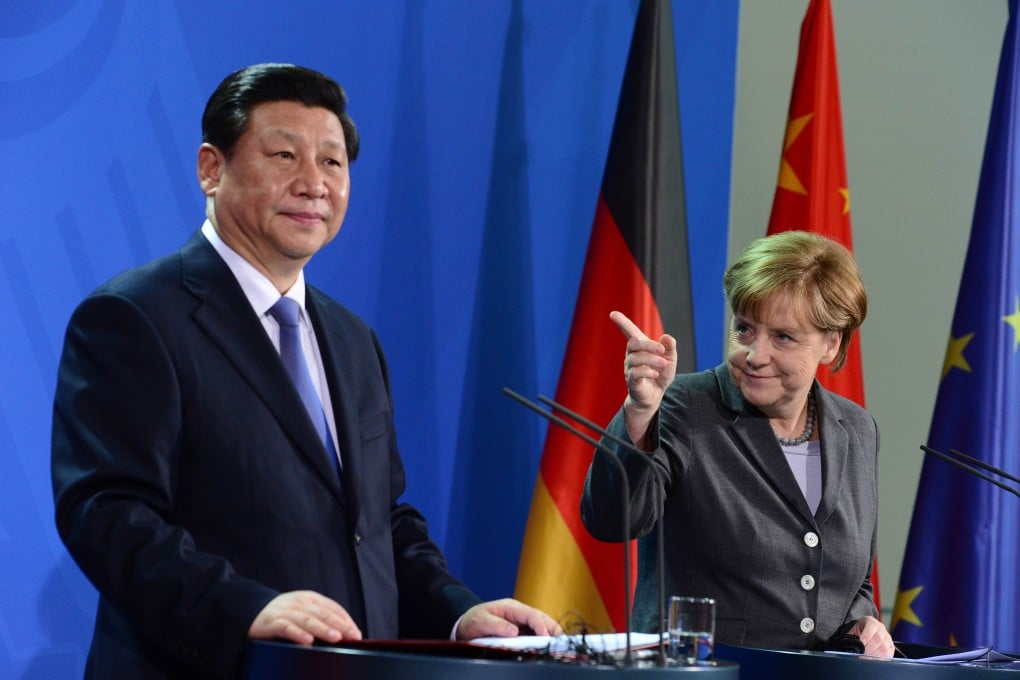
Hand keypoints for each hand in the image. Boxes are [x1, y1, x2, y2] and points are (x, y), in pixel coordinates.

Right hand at [248, 590, 361, 644]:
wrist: (252, 612)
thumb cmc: (284, 615)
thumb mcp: (303, 612)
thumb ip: (321, 618)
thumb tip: (344, 634)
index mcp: (310, 598)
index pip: (332, 607)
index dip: (345, 619)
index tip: (356, 633)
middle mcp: (299, 603)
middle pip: (322, 613)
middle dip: (339, 625)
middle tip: (351, 636)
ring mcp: (285, 612)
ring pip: (307, 620)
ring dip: (322, 629)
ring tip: (335, 638)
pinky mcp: (271, 623)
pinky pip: (286, 628)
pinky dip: (297, 633)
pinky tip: (307, 641)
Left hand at [454, 598, 562, 639]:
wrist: (465, 624)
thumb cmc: (473, 621)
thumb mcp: (481, 621)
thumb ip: (496, 625)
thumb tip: (514, 631)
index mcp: (511, 607)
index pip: (532, 615)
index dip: (541, 626)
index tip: (546, 638)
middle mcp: (519, 613)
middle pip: (541, 618)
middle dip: (553, 629)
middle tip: (563, 642)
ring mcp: (521, 621)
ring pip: (541, 625)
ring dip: (551, 633)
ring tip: (560, 645)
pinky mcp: (520, 629)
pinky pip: (535, 633)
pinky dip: (543, 639)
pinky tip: (548, 647)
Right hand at [609, 311, 676, 445]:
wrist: (655, 396)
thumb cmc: (660, 374)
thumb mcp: (670, 360)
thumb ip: (670, 348)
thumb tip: (666, 337)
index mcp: (640, 347)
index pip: (629, 332)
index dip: (621, 322)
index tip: (612, 313)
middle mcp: (631, 356)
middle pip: (633, 343)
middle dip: (648, 344)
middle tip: (662, 350)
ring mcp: (630, 368)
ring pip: (635, 358)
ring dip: (651, 359)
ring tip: (664, 364)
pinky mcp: (632, 381)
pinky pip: (635, 373)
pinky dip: (647, 371)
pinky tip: (655, 374)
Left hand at [846, 615, 893, 657]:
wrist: (864, 633)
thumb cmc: (858, 632)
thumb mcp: (853, 631)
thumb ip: (852, 637)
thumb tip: (851, 647)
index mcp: (871, 621)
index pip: (871, 628)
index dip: (866, 637)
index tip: (861, 645)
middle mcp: (881, 628)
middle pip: (879, 639)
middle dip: (869, 649)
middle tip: (862, 655)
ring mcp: (887, 638)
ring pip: (885, 648)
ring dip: (874, 655)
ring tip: (866, 659)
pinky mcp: (891, 647)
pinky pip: (888, 654)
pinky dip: (880, 659)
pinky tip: (873, 660)